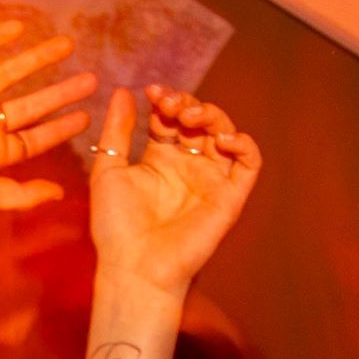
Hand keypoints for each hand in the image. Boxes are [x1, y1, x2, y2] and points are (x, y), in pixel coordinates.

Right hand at [0, 18, 96, 210]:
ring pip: (11, 71)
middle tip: (91, 79)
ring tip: (67, 43)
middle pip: (31, 104)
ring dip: (39, 58)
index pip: (34, 138)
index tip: (86, 116)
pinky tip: (21, 26)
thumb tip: (58, 195)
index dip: (60, 128)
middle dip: (61, 91)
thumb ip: (20, 195)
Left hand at [84, 84, 260, 295]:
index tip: (153, 92)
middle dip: (188, 104)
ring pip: (226, 134)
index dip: (166, 100)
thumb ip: (118, 131)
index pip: (171, 119)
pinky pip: (249, 164)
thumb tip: (123, 91)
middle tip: (171, 105)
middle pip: (200, 122)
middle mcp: (188, 167)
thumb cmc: (116, 227)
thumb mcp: (109, 170)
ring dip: (213, 116)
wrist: (134, 268)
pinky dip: (243, 144)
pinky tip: (222, 138)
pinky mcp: (230, 198)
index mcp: (160, 160)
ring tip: (192, 115)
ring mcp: (211, 181)